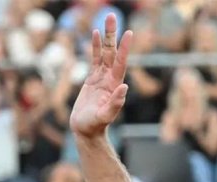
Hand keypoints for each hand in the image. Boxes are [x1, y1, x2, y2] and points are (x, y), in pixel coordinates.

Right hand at [70, 14, 131, 137]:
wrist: (87, 131)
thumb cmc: (95, 126)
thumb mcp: (105, 116)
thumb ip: (115, 104)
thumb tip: (124, 88)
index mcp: (114, 85)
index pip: (120, 62)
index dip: (125, 48)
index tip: (129, 33)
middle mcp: (110, 79)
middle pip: (112, 52)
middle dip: (112, 34)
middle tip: (112, 16)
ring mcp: (101, 78)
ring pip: (103, 53)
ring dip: (105, 37)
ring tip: (107, 19)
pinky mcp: (92, 79)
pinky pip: (94, 59)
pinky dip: (94, 47)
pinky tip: (94, 34)